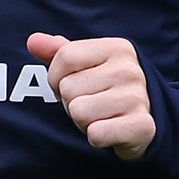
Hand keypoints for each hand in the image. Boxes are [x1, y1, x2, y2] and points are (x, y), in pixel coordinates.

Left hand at [26, 32, 155, 160]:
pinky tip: (110, 130)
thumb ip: (58, 52)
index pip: (65, 57)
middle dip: (72, 102)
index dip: (56, 77)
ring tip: (101, 116)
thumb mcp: (86, 66)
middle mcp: (130, 70)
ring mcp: (138, 98)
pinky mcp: (141, 126)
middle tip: (92, 104)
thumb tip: (33, 41)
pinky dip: (96, 137)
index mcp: (117, 48)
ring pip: (78, 112)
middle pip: (67, 88)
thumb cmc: (107, 90)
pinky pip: (95, 133)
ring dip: (83, 121)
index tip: (74, 84)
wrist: (145, 123)